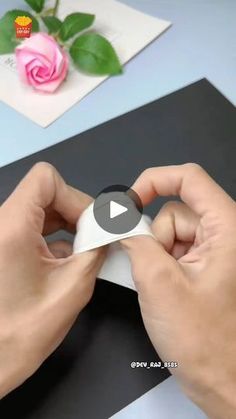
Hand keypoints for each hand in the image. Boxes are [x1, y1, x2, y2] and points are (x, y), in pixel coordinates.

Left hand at [0, 163, 104, 397]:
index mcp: (11, 227)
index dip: (74, 197)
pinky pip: (31, 229)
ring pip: (39, 211)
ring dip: (65, 227)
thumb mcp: (73, 286)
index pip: (46, 179)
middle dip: (74, 213)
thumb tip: (109, 230)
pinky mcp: (1, 249)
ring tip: (81, 253)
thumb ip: (96, 250)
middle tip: (93, 239)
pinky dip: (52, 239)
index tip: (89, 224)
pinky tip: (65, 263)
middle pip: (44, 194)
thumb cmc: (23, 331)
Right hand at [122, 164, 235, 417]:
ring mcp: (214, 251)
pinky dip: (159, 265)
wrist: (221, 379)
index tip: (130, 202)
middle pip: (173, 212)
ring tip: (163, 288)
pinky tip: (164, 290)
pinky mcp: (204, 265)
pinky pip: (171, 250)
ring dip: (156, 257)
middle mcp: (224, 235)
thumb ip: (135, 243)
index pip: (189, 178)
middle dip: (153, 239)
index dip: (155, 181)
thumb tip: (118, 220)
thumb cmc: (207, 343)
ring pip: (168, 233)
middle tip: (151, 272)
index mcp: (227, 229)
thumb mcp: (159, 285)